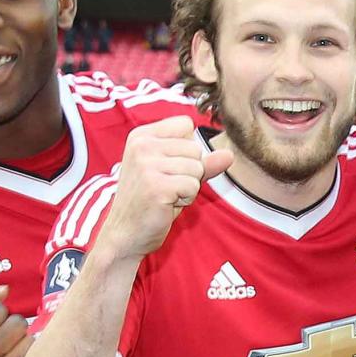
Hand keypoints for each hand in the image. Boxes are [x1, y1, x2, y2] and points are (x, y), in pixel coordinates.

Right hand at [98, 116, 228, 257]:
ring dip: (189, 187)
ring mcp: (147, 164)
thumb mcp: (175, 174)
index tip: (169, 167)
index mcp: (142, 135)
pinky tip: (167, 203)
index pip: (185, 125)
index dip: (188, 150)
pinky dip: (186, 199)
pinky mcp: (157, 186)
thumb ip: (202, 162)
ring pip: (197, 167)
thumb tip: (229, 154)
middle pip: (195, 148)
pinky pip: (193, 186)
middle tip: (167, 186)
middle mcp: (142, 145)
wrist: (126, 231)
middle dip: (190, 171)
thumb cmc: (151, 201)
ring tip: (167, 195)